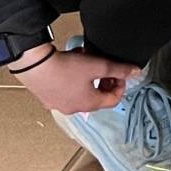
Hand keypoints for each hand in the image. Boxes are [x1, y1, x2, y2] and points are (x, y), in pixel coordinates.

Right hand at [12, 46, 139, 114]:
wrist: (34, 65)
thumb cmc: (68, 68)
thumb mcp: (98, 66)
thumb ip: (119, 70)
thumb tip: (137, 71)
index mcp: (89, 105)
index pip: (113, 100)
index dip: (121, 85)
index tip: (119, 72)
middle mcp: (73, 109)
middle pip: (97, 97)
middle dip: (104, 81)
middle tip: (105, 68)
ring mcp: (58, 104)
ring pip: (81, 92)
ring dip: (88, 78)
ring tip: (87, 61)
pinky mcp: (46, 97)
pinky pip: (65, 89)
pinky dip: (73, 78)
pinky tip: (70, 63)